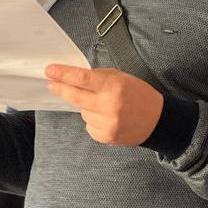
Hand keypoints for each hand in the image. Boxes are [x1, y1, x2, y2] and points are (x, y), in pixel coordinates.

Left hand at [45, 64, 162, 145]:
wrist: (158, 121)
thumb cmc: (139, 95)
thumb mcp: (122, 77)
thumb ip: (99, 77)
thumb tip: (73, 77)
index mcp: (114, 86)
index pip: (82, 78)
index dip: (63, 74)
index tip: (50, 70)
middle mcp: (109, 105)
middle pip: (75, 96)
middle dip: (61, 88)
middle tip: (52, 83)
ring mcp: (107, 123)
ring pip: (82, 111)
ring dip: (86, 106)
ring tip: (104, 105)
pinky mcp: (105, 136)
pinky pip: (88, 125)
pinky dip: (93, 119)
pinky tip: (107, 117)